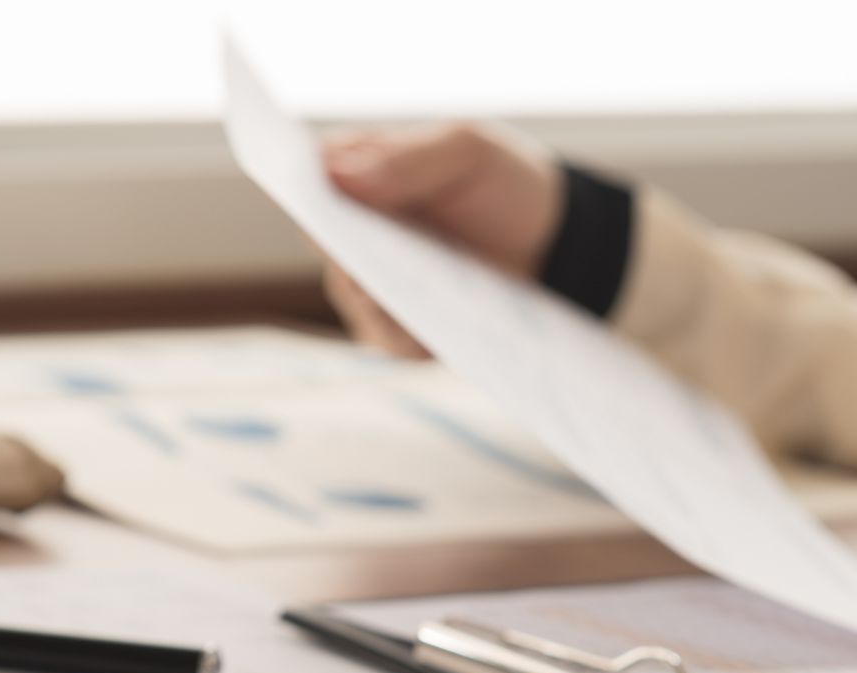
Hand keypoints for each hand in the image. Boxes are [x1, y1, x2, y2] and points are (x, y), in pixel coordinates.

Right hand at [319, 122, 562, 355]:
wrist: (550, 239)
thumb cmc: (500, 182)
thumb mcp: (466, 150)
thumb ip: (405, 159)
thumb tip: (336, 175)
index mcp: (358, 172)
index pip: (311, 182)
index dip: (306, 193)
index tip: (317, 205)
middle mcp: (354, 230)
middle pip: (326, 245)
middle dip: (345, 251)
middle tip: (365, 257)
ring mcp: (373, 281)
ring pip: (352, 296)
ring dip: (378, 298)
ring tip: (410, 294)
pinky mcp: (400, 325)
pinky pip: (390, 338)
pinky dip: (409, 336)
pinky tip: (433, 330)